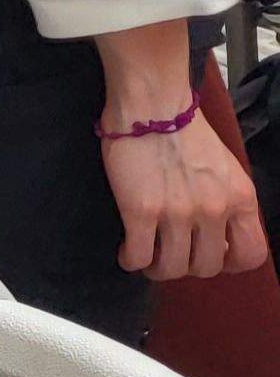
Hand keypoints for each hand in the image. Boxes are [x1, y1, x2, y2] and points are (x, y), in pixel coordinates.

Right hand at [107, 114, 269, 281]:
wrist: (154, 107)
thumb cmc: (185, 133)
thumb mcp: (226, 169)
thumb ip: (227, 202)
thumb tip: (216, 236)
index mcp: (240, 198)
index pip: (251, 254)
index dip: (228, 263)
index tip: (208, 254)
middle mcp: (214, 209)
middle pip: (207, 268)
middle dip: (187, 267)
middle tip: (170, 253)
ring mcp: (178, 213)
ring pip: (171, 269)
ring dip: (156, 268)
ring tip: (146, 254)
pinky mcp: (142, 212)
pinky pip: (139, 258)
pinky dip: (130, 260)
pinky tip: (126, 247)